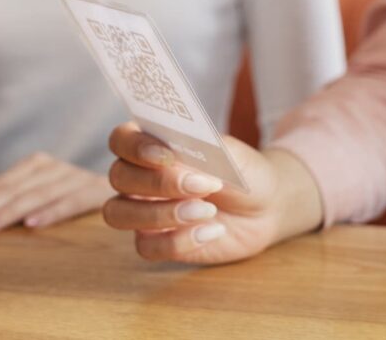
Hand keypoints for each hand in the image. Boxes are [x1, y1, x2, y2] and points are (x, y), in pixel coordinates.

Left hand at [0, 153, 114, 234]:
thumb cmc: (71, 197)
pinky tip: (32, 224)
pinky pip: (70, 201)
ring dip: (9, 211)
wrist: (128, 189)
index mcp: (36, 165)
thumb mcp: (38, 194)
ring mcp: (74, 177)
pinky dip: (51, 211)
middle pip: (13, 188)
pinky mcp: (95, 191)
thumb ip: (11, 195)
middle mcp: (53, 166)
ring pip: (35, 194)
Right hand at [103, 123, 322, 264]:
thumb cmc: (242, 171)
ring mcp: (143, 211)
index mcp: (150, 145)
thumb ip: (202, 149)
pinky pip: (146, 246)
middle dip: (159, 183)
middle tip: (202, 185)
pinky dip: (178, 241)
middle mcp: (138, 177)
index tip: (167, 156)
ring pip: (119, 214)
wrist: (266, 205)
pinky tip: (212, 232)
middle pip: (118, 177)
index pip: (121, 139)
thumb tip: (175, 156)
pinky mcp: (156, 242)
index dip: (135, 147)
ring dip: (161, 214)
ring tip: (207, 211)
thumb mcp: (231, 154)